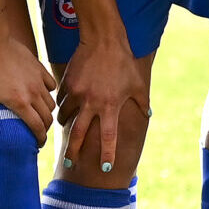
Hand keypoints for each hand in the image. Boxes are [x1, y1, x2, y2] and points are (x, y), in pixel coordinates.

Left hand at [0, 25, 55, 141]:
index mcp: (19, 102)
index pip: (37, 127)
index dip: (40, 138)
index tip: (37, 144)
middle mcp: (33, 93)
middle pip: (48, 117)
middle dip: (45, 128)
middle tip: (39, 132)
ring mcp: (38, 79)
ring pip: (51, 102)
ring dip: (47, 111)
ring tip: (40, 114)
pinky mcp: (39, 67)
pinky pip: (51, 84)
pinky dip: (48, 92)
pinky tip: (40, 93)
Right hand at [54, 32, 145, 171]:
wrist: (103, 39)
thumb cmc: (123, 62)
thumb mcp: (137, 84)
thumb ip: (142, 102)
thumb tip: (147, 115)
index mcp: (110, 106)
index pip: (108, 137)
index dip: (107, 154)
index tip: (106, 168)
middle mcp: (91, 103)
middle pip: (78, 135)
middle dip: (73, 152)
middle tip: (70, 164)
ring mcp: (77, 94)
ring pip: (65, 118)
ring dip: (66, 127)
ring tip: (67, 132)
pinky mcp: (67, 84)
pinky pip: (61, 101)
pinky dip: (62, 107)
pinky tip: (64, 108)